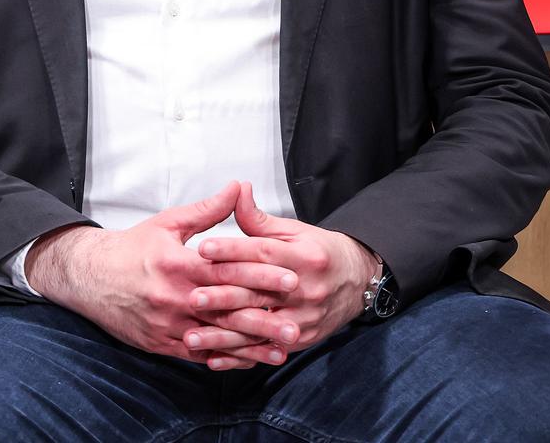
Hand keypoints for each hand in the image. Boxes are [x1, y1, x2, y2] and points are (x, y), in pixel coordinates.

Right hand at [24, 181, 299, 364]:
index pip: (227, 271)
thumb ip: (208, 210)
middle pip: (226, 310)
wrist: (89, 278)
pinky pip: (198, 355)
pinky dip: (225, 358)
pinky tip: (249, 361)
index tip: (291, 278)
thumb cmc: (132, 247)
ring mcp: (167, 325)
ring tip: (281, 351)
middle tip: (295, 324)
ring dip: (250, 346)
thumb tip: (239, 187)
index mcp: (178, 264)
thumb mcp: (169, 222)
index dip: (261, 275)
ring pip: (215, 339)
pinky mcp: (160, 344)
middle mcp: (173, 298)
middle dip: (263, 318)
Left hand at [183, 181, 379, 369]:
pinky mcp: (303, 340)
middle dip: (223, 296)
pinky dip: (239, 357)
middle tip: (192, 297)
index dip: (232, 250)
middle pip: (259, 293)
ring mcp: (306, 318)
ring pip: (259, 328)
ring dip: (224, 335)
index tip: (203, 249)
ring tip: (192, 335)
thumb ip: (260, 219)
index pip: (263, 254)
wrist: (357, 281)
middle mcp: (307, 289)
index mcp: (305, 257)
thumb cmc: (319, 251)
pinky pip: (266, 351)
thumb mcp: (294, 230)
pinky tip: (213, 359)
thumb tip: (237, 191)